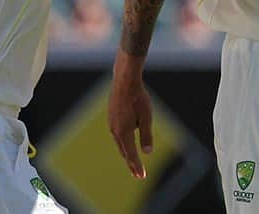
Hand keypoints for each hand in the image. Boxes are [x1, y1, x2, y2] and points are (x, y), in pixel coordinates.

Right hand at [107, 50, 151, 179]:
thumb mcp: (147, 117)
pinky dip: (123, 143)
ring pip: (120, 143)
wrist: (124, 81)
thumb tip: (147, 152)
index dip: (137, 166)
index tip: (141, 177)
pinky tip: (126, 143)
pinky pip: (117, 134)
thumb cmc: (138, 98)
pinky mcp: (111, 118)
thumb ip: (146, 135)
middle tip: (138, 175)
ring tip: (132, 162)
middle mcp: (115, 130)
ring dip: (126, 153)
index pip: (131, 154)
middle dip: (131, 163)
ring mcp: (111, 124)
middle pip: (124, 151)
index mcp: (124, 132)